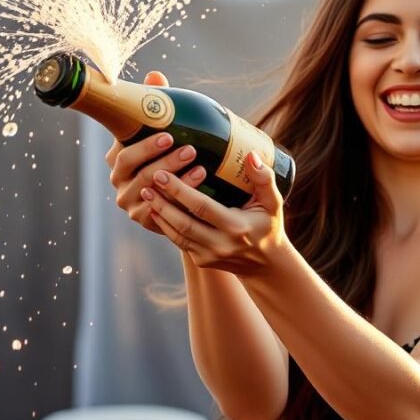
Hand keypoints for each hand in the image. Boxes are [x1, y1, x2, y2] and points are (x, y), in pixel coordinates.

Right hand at [104, 71, 206, 233]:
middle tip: (190, 149)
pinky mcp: (144, 219)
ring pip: (149, 190)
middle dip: (163, 160)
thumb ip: (157, 104)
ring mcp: (130, 201)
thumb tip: (155, 75)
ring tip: (201, 168)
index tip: (169, 134)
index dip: (144, 144)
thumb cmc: (170, 153)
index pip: (123, 150)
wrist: (180, 195)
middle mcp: (119, 180)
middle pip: (134, 171)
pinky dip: (178, 201)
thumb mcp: (163, 129)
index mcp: (119, 156)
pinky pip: (160, 211)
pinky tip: (198, 192)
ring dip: (176, 179)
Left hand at [140, 151, 287, 275]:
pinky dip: (165, 226)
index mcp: (237, 227)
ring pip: (177, 234)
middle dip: (163, 202)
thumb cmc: (269, 226)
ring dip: (160, 213)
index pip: (202, 207)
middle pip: (183, 222)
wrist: (266, 264)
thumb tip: (251, 155)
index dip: (180, 191)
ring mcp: (209, 256)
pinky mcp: (202, 261)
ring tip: (146, 193)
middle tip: (148, 181)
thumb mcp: (273, 202)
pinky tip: (156, 210)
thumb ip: (264, 179)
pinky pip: (179, 242)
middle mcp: (221, 244)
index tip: (163, 174)